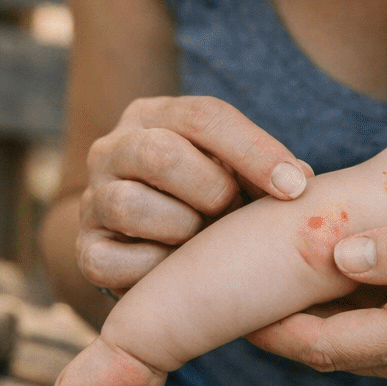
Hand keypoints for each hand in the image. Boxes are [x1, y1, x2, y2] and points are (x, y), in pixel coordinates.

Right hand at [77, 96, 311, 292]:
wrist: (151, 244)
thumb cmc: (209, 199)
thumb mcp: (233, 170)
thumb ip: (264, 168)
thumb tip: (299, 181)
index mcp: (152, 115)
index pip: (203, 115)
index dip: (254, 150)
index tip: (295, 186)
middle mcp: (112, 149)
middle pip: (162, 154)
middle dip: (214, 191)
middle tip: (235, 213)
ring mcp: (94, 199)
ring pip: (133, 205)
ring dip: (185, 230)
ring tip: (204, 239)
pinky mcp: (86, 250)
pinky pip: (118, 262)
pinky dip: (158, 270)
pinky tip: (178, 268)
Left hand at [248, 212, 386, 385]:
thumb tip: (338, 253)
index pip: (324, 344)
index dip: (271, 326)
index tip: (228, 297)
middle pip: (332, 353)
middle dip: (281, 324)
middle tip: (237, 282)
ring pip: (360, 351)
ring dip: (318, 323)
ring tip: (278, 274)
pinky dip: (357, 321)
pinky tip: (346, 282)